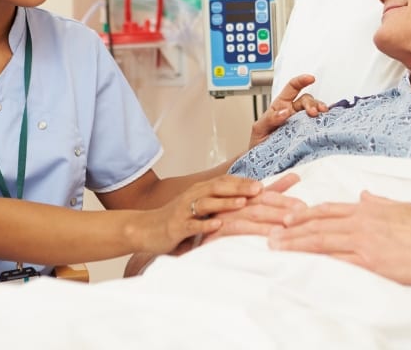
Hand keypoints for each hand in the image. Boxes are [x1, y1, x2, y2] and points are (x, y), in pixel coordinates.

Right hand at [131, 174, 262, 254]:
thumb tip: (246, 201)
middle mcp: (193, 196)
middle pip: (218, 187)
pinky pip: (192, 224)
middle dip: (240, 187)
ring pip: (207, 203)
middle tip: (259, 188)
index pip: (225, 181)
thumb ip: (218, 203)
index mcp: (200, 191)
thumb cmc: (176, 220)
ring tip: (243, 202)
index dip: (244, 181)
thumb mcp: (198, 208)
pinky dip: (205, 224)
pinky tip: (217, 224)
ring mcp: (184, 211)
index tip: (265, 182)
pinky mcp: (176, 227)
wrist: (145, 229)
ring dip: (226, 202)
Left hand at [249, 74, 328, 147]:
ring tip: (322, 114)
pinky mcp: (308, 134)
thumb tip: (284, 112)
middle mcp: (293, 112)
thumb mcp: (259, 129)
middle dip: (312, 103)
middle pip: (306, 100)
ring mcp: (302, 123)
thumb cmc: (259, 143)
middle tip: (313, 112)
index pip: (292, 88)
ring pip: (314, 110)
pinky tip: (327, 122)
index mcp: (281, 106)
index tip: (310, 78)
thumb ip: (269, 119)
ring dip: (319, 110)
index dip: (301, 81)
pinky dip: (325, 121)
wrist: (263, 164)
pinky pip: (319, 124)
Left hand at [268, 190, 410, 285]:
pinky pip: (336, 259)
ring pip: (320, 240)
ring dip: (295, 243)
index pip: (328, 209)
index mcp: (366, 210)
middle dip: (291, 228)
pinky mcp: (368, 261)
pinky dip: (315, 260)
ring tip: (276, 246)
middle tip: (270, 233)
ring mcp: (362, 241)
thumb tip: (365, 194)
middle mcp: (360, 222)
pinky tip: (301, 262)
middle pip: (317, 224)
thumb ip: (379, 201)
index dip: (304, 212)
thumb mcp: (400, 207)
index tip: (287, 216)